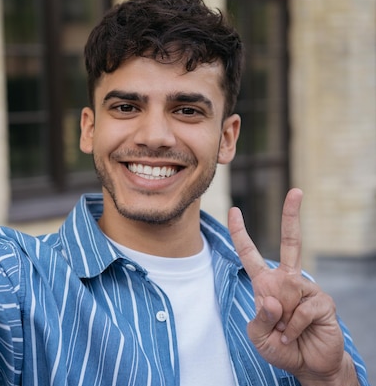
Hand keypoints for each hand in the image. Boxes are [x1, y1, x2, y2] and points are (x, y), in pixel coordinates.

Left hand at [228, 188, 356, 383]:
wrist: (309, 366)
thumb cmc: (280, 347)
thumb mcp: (258, 336)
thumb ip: (260, 318)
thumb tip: (271, 299)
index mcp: (265, 284)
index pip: (249, 254)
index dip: (240, 233)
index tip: (234, 210)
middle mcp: (286, 281)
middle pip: (290, 242)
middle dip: (292, 216)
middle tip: (296, 191)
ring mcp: (306, 290)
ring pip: (287, 294)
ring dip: (280, 323)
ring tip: (285, 335)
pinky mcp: (322, 303)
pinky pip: (300, 312)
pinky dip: (293, 329)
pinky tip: (295, 336)